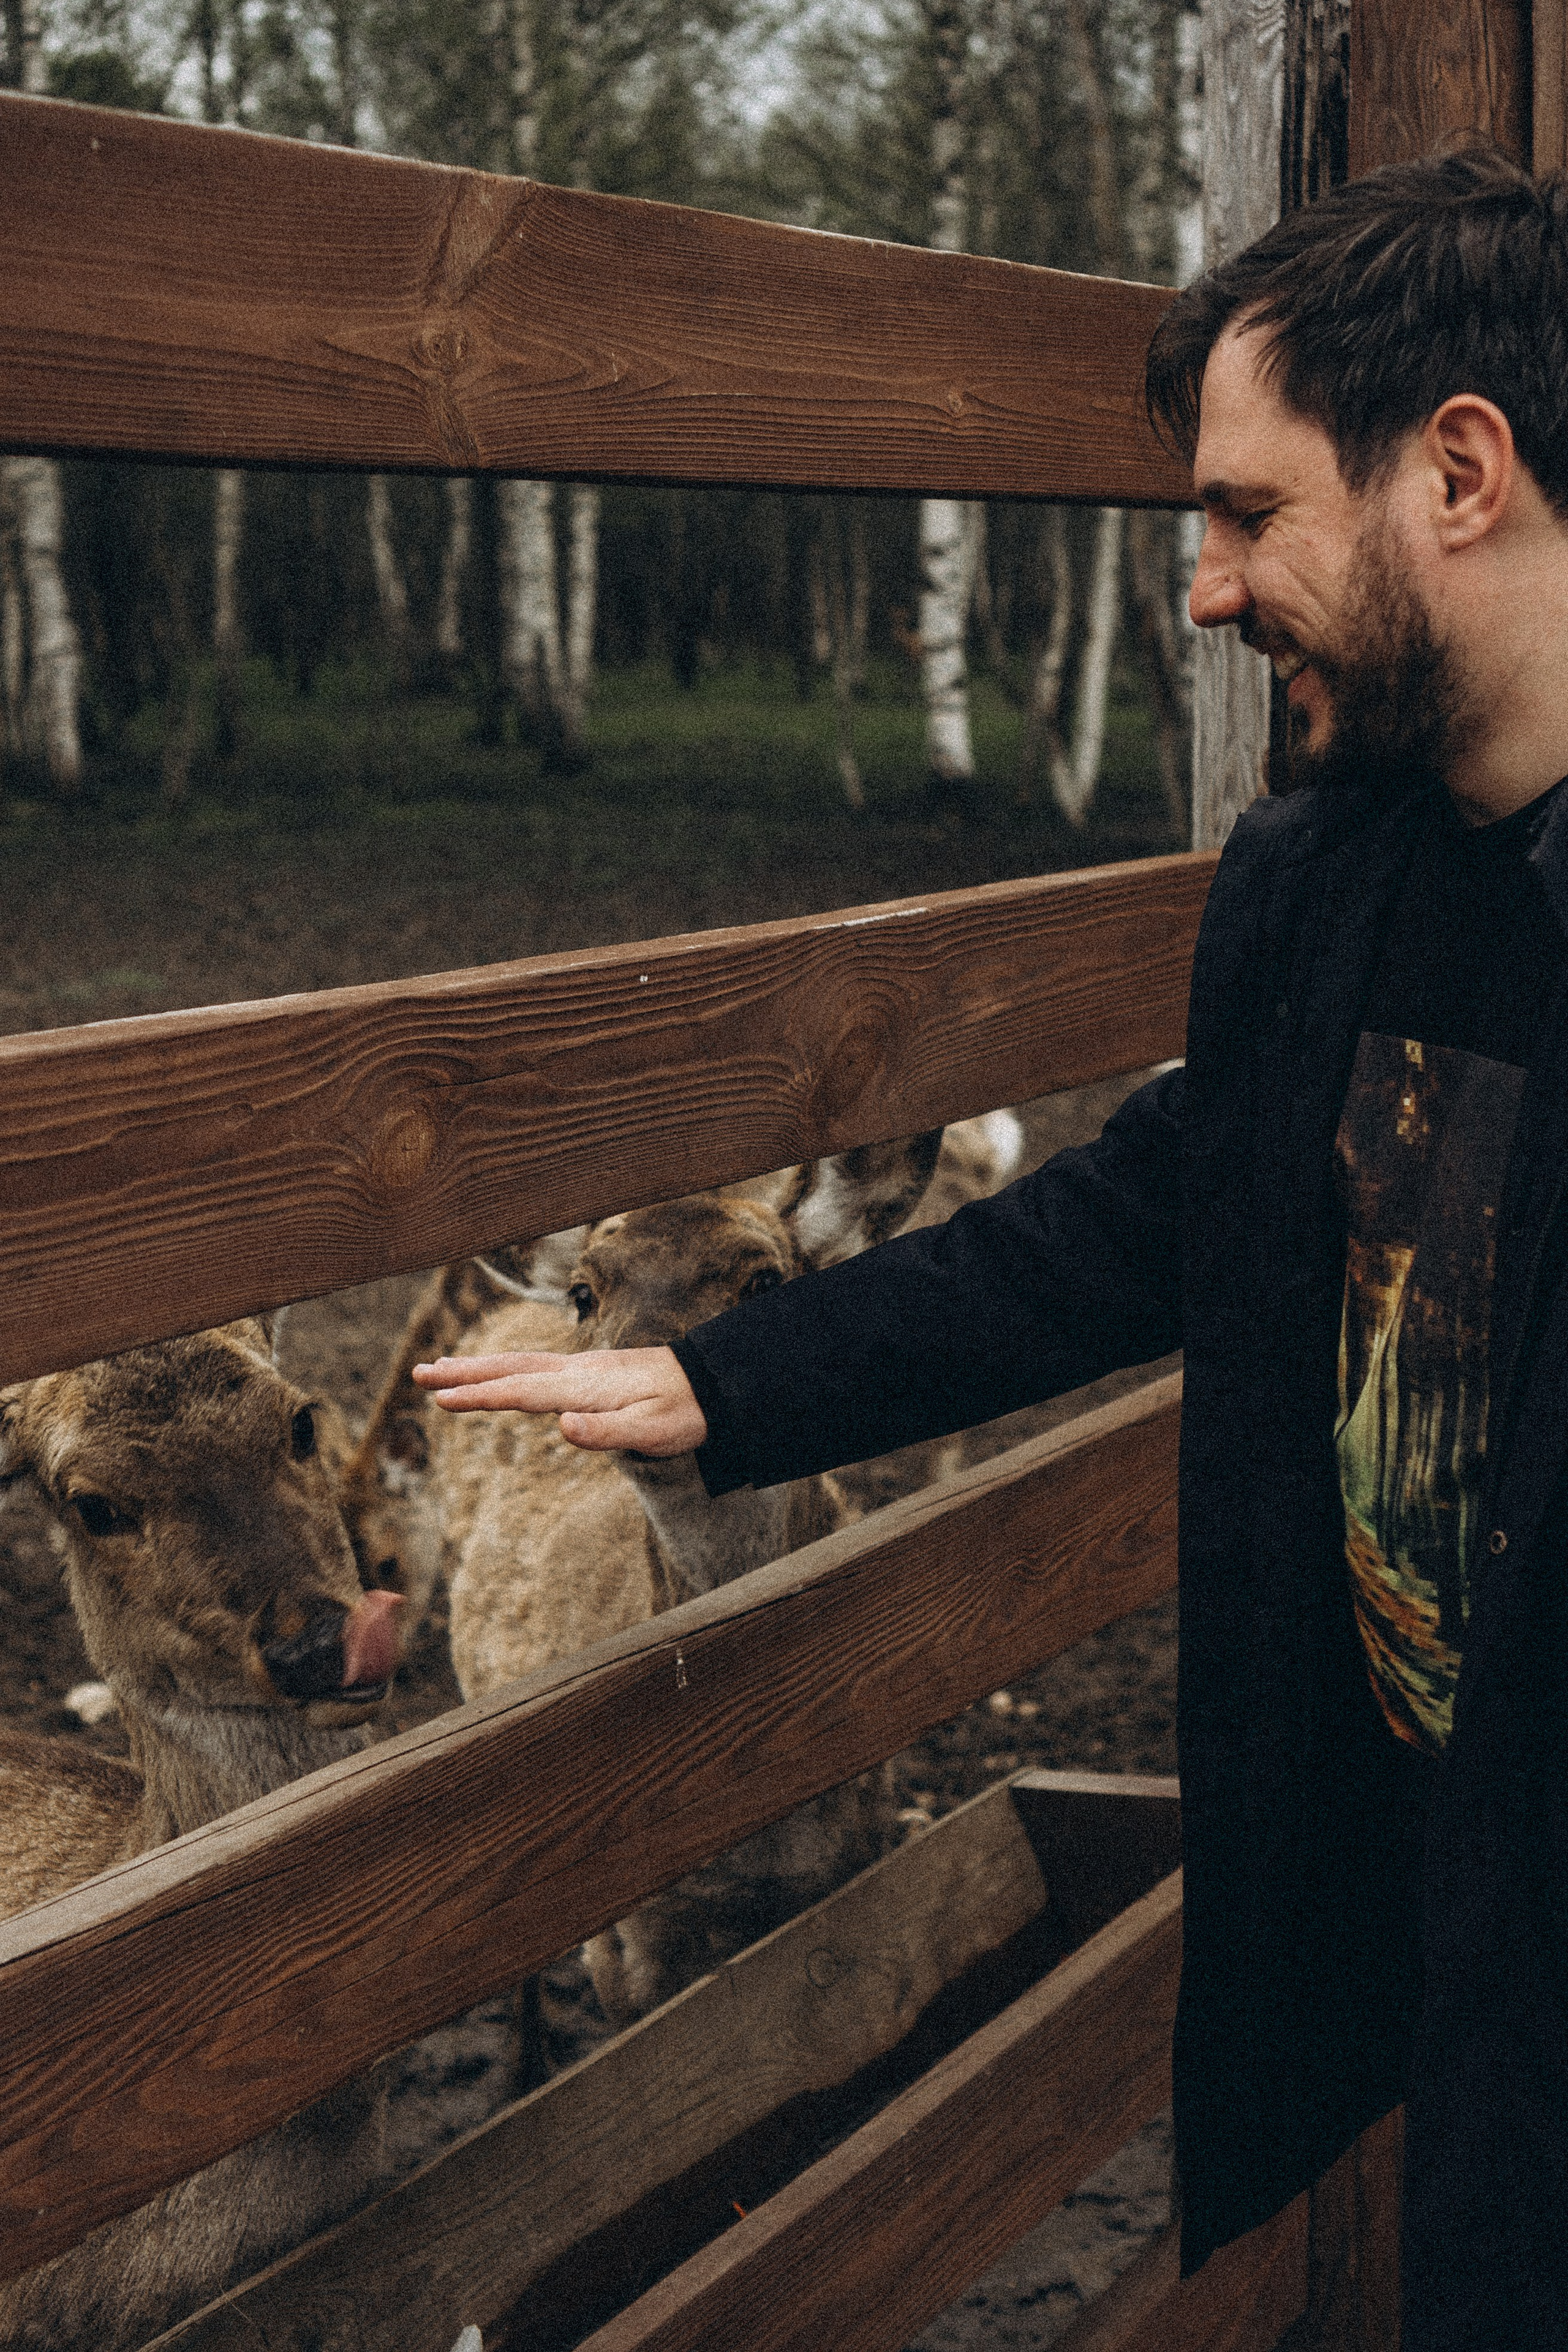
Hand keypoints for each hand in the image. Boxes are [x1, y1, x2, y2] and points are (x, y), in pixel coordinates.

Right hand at [411, 1345, 707, 1455]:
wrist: (713, 1384)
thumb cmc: (682, 1413)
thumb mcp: (650, 1432)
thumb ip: (605, 1432)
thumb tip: (561, 1427)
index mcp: (584, 1387)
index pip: (521, 1391)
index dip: (479, 1396)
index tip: (439, 1400)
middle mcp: (576, 1371)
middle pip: (509, 1369)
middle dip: (462, 1373)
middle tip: (419, 1373)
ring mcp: (581, 1368)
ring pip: (518, 1364)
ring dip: (477, 1366)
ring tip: (440, 1368)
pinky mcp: (589, 1372)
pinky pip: (534, 1367)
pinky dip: (504, 1368)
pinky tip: (496, 1373)